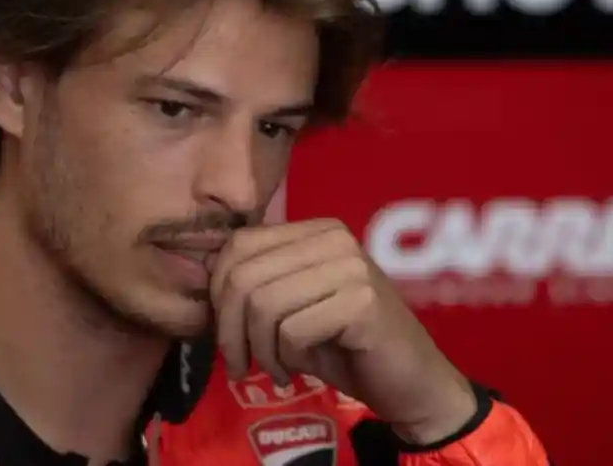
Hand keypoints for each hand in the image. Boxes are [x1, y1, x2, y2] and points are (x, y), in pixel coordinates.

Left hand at [209, 219, 476, 443]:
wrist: (411, 382)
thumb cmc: (346, 347)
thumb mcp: (293, 308)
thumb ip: (258, 286)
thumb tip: (201, 284)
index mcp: (317, 230)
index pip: (239, 246)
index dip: (218, 295)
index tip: (227, 336)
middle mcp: (335, 238)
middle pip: (245, 276)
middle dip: (231, 330)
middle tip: (240, 365)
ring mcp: (352, 267)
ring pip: (264, 304)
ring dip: (260, 350)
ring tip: (277, 369)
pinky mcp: (362, 302)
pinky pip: (293, 330)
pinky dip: (289, 359)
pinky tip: (303, 369)